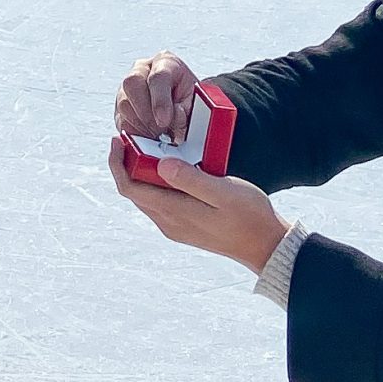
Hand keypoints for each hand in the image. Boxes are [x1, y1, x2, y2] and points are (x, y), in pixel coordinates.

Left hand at [110, 137, 287, 271]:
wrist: (265, 245)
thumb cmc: (249, 215)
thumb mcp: (224, 192)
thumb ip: (191, 179)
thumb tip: (161, 164)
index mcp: (174, 212)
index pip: (130, 188)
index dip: (117, 163)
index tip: (118, 139)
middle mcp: (168, 223)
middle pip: (134, 192)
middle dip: (125, 164)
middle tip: (130, 136)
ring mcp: (175, 227)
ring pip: (145, 197)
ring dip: (139, 173)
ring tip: (146, 147)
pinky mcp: (184, 226)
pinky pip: (159, 202)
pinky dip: (154, 183)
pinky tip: (167, 168)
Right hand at [114, 53, 198, 141]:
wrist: (184, 107)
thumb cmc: (191, 101)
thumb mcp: (197, 102)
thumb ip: (187, 109)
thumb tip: (175, 118)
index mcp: (166, 62)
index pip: (158, 76)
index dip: (160, 100)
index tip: (164, 120)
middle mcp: (143, 69)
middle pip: (133, 84)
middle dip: (147, 113)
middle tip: (160, 131)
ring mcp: (128, 86)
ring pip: (124, 104)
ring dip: (141, 125)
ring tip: (158, 136)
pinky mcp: (121, 106)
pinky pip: (121, 120)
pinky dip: (135, 132)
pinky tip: (148, 137)